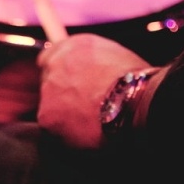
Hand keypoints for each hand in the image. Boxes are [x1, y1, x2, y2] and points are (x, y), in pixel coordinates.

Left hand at [37, 33, 156, 148]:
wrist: (136, 101)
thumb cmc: (136, 82)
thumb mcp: (116, 57)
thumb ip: (93, 63)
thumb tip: (91, 74)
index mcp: (74, 46)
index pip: (50, 58)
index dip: (61, 75)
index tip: (69, 88)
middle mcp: (56, 63)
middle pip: (48, 83)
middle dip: (62, 97)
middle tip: (83, 110)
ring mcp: (48, 89)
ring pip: (50, 108)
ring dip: (64, 117)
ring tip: (90, 126)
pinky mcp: (46, 117)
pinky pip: (52, 130)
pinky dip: (65, 137)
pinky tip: (86, 136)